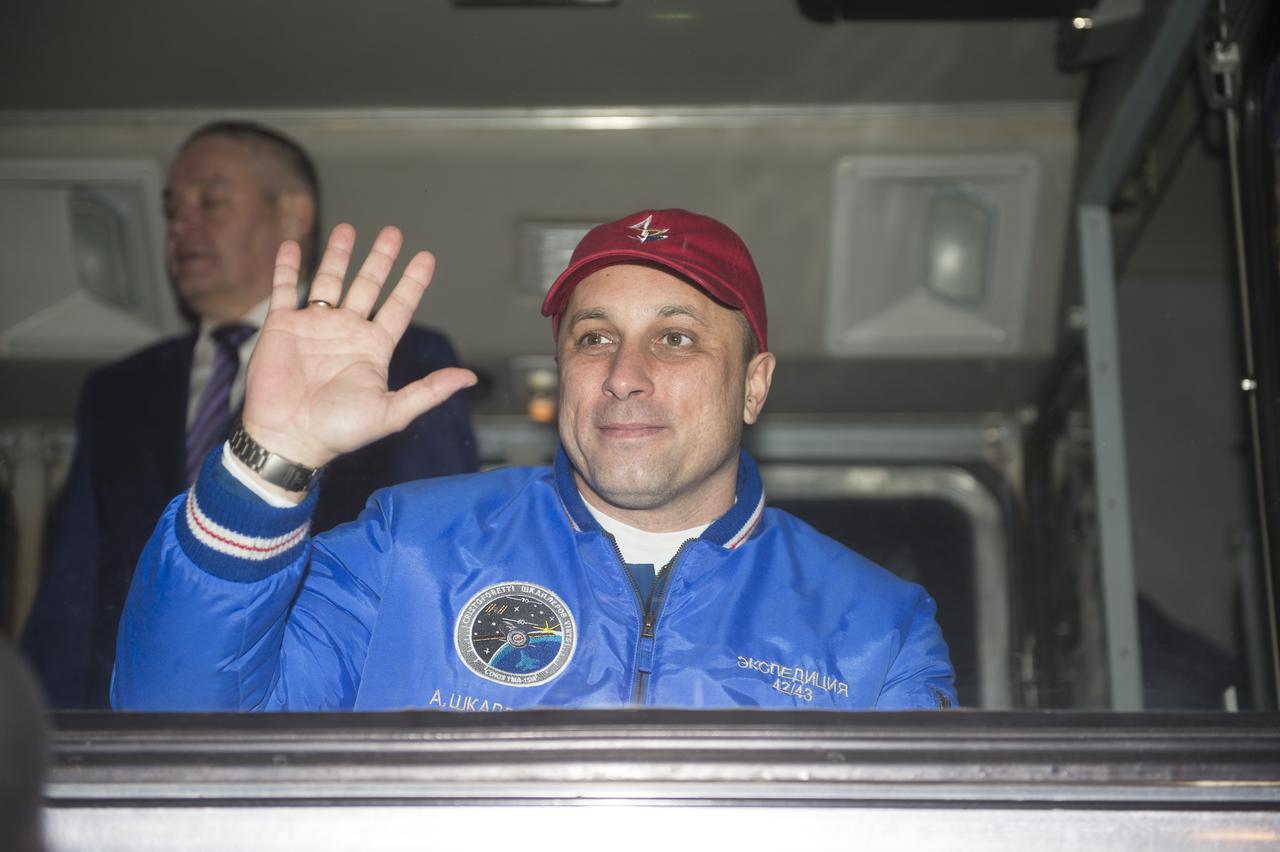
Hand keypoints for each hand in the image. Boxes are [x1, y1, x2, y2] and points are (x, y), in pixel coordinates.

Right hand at [241, 224, 476, 475]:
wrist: (288, 438)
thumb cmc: (338, 431)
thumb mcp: (392, 411)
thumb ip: (429, 391)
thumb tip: (469, 378)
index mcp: (373, 348)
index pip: (399, 306)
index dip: (413, 282)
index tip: (426, 257)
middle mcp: (346, 332)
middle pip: (368, 285)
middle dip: (380, 259)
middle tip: (393, 232)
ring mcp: (314, 326)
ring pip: (329, 281)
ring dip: (339, 255)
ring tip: (349, 229)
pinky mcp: (282, 326)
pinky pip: (284, 289)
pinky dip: (287, 266)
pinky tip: (291, 244)